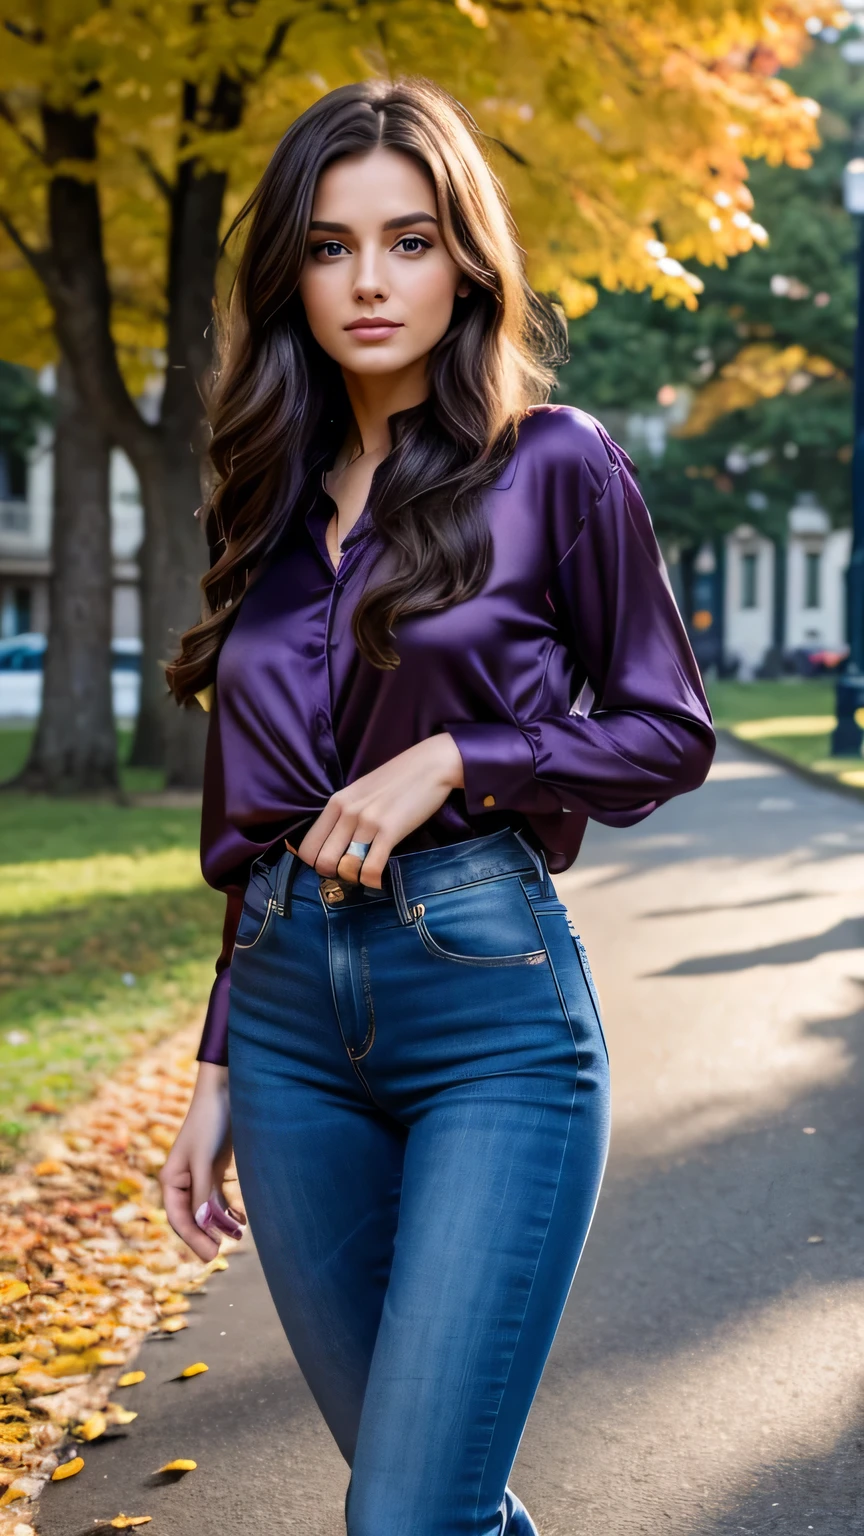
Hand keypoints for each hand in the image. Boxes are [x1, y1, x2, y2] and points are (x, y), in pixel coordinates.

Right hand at [159, 1062, 246, 1262]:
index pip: (179, 1218)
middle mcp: (182, 1181)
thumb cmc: (209, 1123)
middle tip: (217, 1255)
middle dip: (204, 1235)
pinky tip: (240, 1220)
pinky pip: (217, 1197)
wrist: (225, 1092)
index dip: (193, 1239)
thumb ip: (202, 1192)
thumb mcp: (204, 1160)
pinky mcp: (214, 1169)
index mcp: (171, 1179)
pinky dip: (227, 1210)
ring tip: (235, 1238)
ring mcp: (199, 1175)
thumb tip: (202, 1224)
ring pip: (206, 1209)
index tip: (209, 1255)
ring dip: (218, 1225)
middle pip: (191, 1217)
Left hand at [295, 732, 464, 889]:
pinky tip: (378, 880)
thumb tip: (336, 845)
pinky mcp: (390, 830)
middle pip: (323, 862)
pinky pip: (371, 869)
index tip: (333, 867)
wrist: (431, 764)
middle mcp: (347, 812)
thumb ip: (345, 814)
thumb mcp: (361, 792)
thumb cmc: (398, 779)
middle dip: (334, 876)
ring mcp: (367, 821)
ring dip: (355, 879)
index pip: (307, 847)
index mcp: (336, 802)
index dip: (316, 865)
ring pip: (346, 868)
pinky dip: (372, 881)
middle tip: (351, 874)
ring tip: (366, 875)